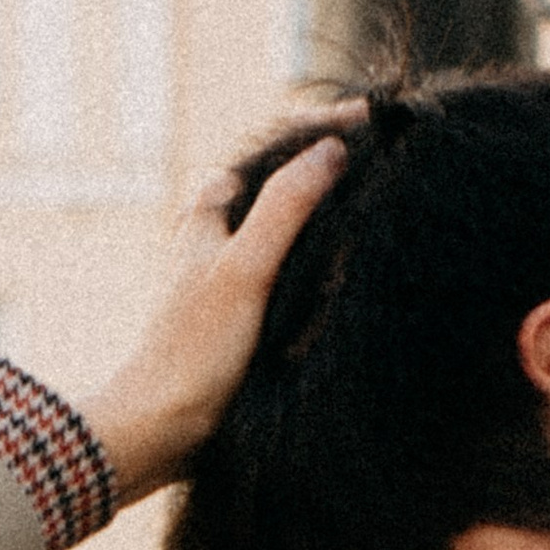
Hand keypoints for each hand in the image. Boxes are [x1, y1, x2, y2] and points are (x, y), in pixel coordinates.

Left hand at [79, 128, 353, 504]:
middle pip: (281, 184)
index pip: (276, 151)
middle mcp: (220, 238)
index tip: (377, 120)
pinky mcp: (245, 319)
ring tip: (380, 208)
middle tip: (387, 158)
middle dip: (330, 167)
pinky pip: (294, 275)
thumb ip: (285, 209)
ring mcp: (233, 278)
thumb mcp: (244, 270)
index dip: (323, 129)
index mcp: (213, 213)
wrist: (162, 429)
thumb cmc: (194, 352)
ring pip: (289, 230)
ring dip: (330, 216)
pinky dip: (324, 265)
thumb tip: (330, 150)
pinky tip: (350, 281)